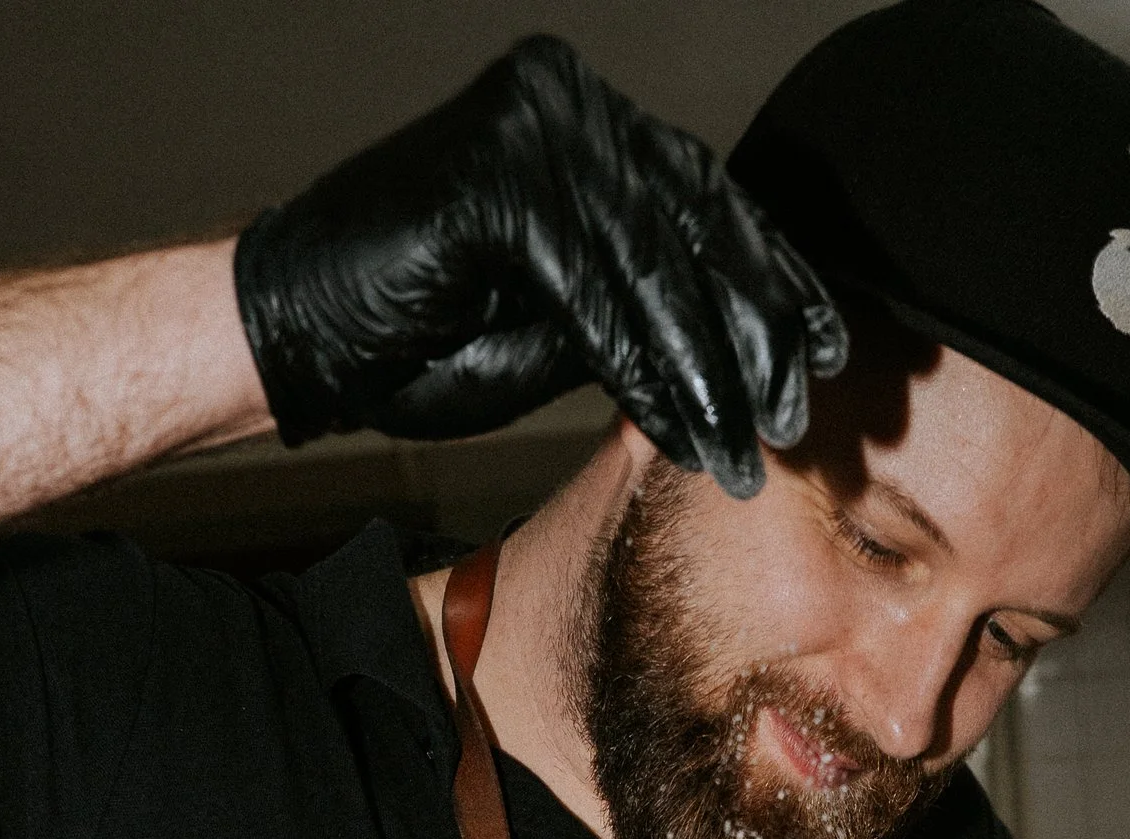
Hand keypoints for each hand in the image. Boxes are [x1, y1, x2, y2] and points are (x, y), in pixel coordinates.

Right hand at [233, 36, 844, 495]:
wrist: (299, 334)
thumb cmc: (421, 333)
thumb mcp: (565, 320)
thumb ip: (643, 309)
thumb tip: (744, 346)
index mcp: (583, 119)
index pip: (705, 196)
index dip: (772, 277)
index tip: (829, 351)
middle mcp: (565, 102)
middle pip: (695, 221)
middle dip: (756, 328)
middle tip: (796, 415)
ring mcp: (529, 130)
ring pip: (656, 263)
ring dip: (710, 368)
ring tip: (747, 446)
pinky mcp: (497, 182)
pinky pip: (599, 291)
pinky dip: (649, 367)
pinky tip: (688, 427)